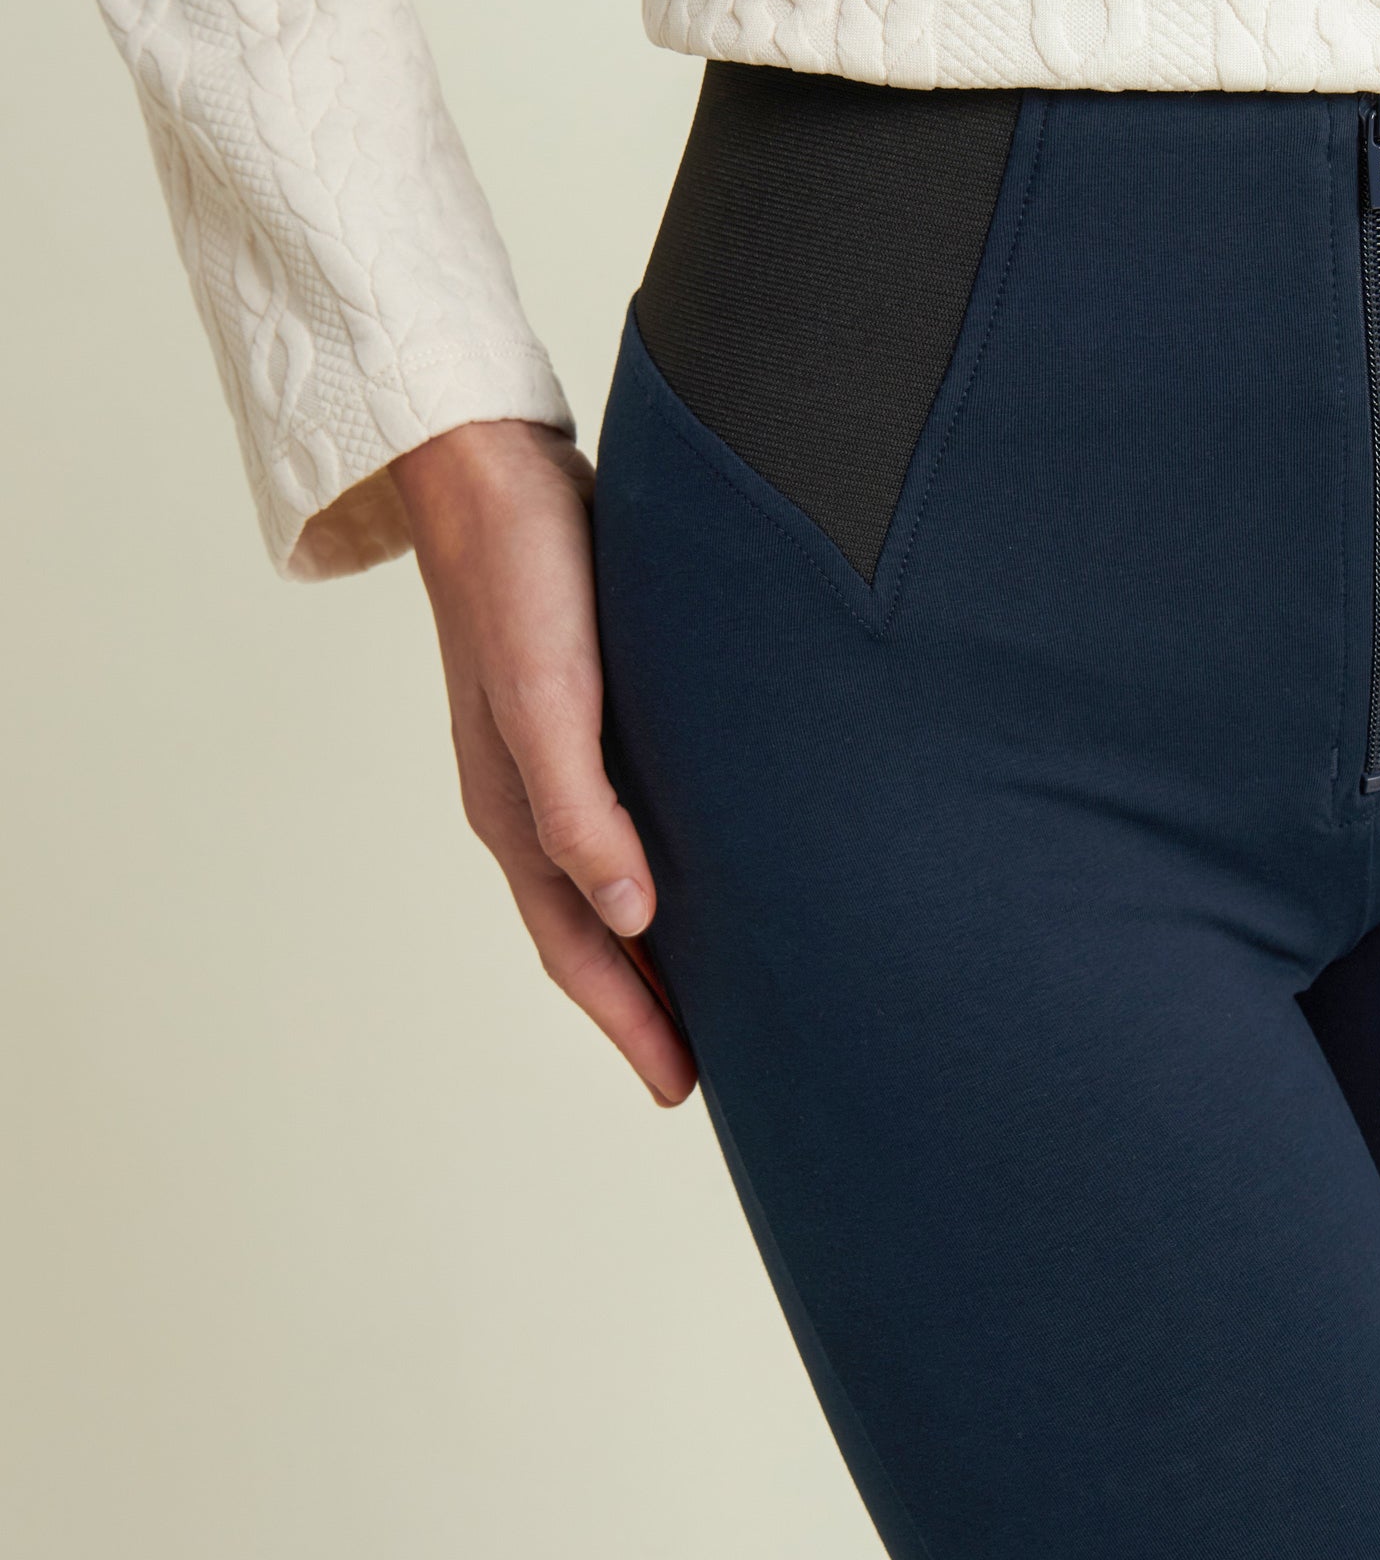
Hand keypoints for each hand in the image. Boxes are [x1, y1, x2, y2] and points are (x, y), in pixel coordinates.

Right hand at [391, 418, 696, 1108]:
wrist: (493, 470)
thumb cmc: (522, 578)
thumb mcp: (549, 698)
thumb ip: (580, 809)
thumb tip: (629, 918)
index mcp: (514, 809)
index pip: (577, 947)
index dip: (631, 1021)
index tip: (684, 1089)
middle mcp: (530, 796)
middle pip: (588, 931)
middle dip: (641, 1006)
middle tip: (703, 1069)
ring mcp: (554, 754)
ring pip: (603, 880)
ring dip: (648, 945)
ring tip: (707, 989)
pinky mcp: (586, 709)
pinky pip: (620, 818)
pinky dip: (653, 867)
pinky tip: (696, 863)